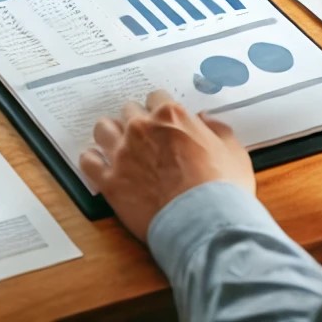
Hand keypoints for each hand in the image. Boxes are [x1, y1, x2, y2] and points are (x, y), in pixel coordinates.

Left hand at [80, 90, 253, 241]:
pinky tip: (101, 166)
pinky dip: (93, 161)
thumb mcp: (233, 152)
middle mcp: (142, 127)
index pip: (156, 97)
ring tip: (118, 147)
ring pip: (103, 128)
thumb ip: (217, 129)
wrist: (206, 224)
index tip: (164, 123)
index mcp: (170, 115)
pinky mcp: (110, 181)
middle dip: (137, 121)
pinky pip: (88, 161)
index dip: (161, 111)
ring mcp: (122, 153)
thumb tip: (205, 119)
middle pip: (129, 110)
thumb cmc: (223, 189)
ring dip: (110, 134)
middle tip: (146, 138)